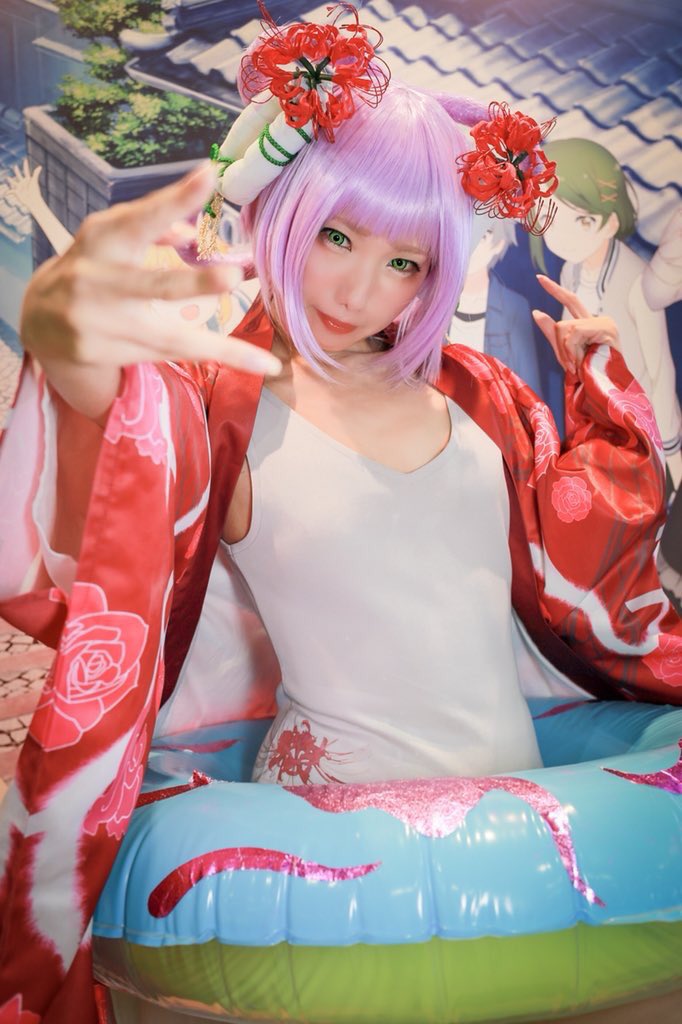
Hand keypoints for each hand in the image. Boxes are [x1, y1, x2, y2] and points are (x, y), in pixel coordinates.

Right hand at [7, 158, 43, 213]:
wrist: (33, 201)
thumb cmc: (35, 191)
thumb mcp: (34, 181)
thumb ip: (36, 173)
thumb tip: (40, 166)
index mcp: (28, 179)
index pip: (26, 170)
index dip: (25, 165)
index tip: (25, 159)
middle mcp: (23, 182)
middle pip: (19, 175)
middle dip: (17, 171)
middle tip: (15, 166)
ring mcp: (19, 187)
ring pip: (13, 182)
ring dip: (10, 180)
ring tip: (7, 177)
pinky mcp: (16, 193)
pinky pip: (11, 192)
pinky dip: (8, 192)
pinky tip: (5, 193)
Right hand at [20, 163, 280, 375]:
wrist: (40, 320)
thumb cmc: (92, 267)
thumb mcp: (111, 237)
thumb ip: (150, 228)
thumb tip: (189, 233)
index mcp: (103, 239)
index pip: (141, 219)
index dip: (173, 200)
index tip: (208, 176)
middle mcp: (100, 281)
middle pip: (152, 286)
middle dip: (192, 284)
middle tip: (232, 277)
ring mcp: (103, 323)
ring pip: (171, 337)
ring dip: (221, 347)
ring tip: (265, 361)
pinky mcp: (108, 353)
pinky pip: (173, 356)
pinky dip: (218, 359)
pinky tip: (259, 367)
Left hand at [532, 274, 620, 373]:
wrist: (602, 389)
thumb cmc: (586, 373)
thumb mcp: (563, 351)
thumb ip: (551, 331)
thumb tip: (536, 312)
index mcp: (589, 323)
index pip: (570, 300)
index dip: (554, 289)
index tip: (539, 278)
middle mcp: (599, 319)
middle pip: (565, 317)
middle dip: (559, 337)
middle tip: (569, 364)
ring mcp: (605, 322)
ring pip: (566, 327)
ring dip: (567, 351)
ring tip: (579, 365)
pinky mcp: (606, 328)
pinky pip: (575, 333)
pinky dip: (572, 350)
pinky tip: (582, 361)